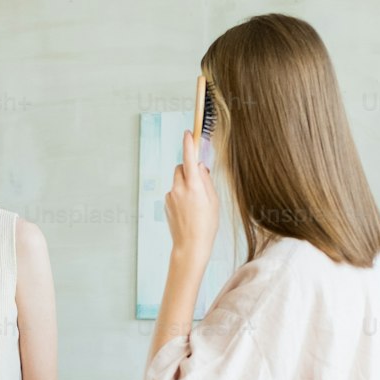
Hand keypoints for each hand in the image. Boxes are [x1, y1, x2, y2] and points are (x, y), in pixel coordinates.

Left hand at [165, 128, 219, 262]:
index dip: (188, 144)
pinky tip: (187, 211)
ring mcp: (170, 196)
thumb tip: (200, 167)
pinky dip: (180, 196)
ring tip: (195, 204)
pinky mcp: (166, 204)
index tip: (187, 133)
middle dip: (189, 170)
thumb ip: (206, 181)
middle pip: (181, 168)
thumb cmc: (206, 225)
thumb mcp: (213, 201)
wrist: (190, 246)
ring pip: (178, 181)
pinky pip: (174, 193)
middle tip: (199, 183)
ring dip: (185, 185)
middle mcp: (179, 189)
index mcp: (193, 186)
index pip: (189, 159)